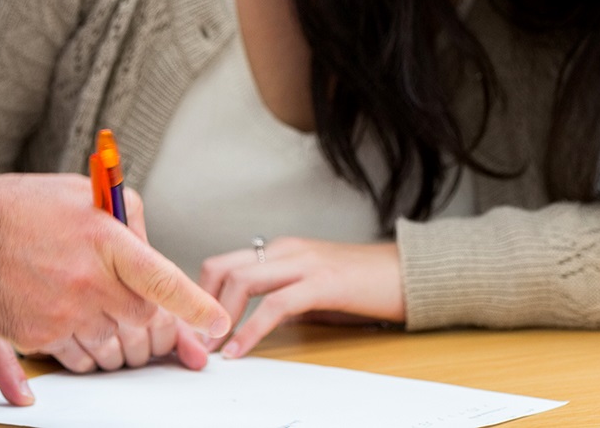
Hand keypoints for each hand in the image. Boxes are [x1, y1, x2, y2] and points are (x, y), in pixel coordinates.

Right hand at [39, 187, 210, 374]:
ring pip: (113, 340)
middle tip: (120, 291)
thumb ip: (126, 221)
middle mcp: (89, 281)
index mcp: (105, 238)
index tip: (218, 321)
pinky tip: (62, 311)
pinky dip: (80, 340)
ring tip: (84, 297)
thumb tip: (152, 251)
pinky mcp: (42, 336)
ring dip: (110, 328)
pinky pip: (80, 353)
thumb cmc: (23, 209)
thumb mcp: (84, 194)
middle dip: (140, 309)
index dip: (196, 306)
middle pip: (143, 318)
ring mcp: (65, 313)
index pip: (163, 280)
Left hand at [198, 238, 403, 357]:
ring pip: (241, 281)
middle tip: (194, 340)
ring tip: (211, 347)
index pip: (224, 264)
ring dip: (219, 318)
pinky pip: (275, 305)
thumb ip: (281, 297)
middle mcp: (286, 249)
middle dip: (200, 306)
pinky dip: (250, 330)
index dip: (201, 296)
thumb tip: (250, 321)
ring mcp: (303, 263)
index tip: (192, 327)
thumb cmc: (363, 284)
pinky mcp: (322, 283)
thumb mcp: (312, 288)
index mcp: (281, 249)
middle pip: (222, 268)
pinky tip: (240, 350)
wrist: (407, 274)